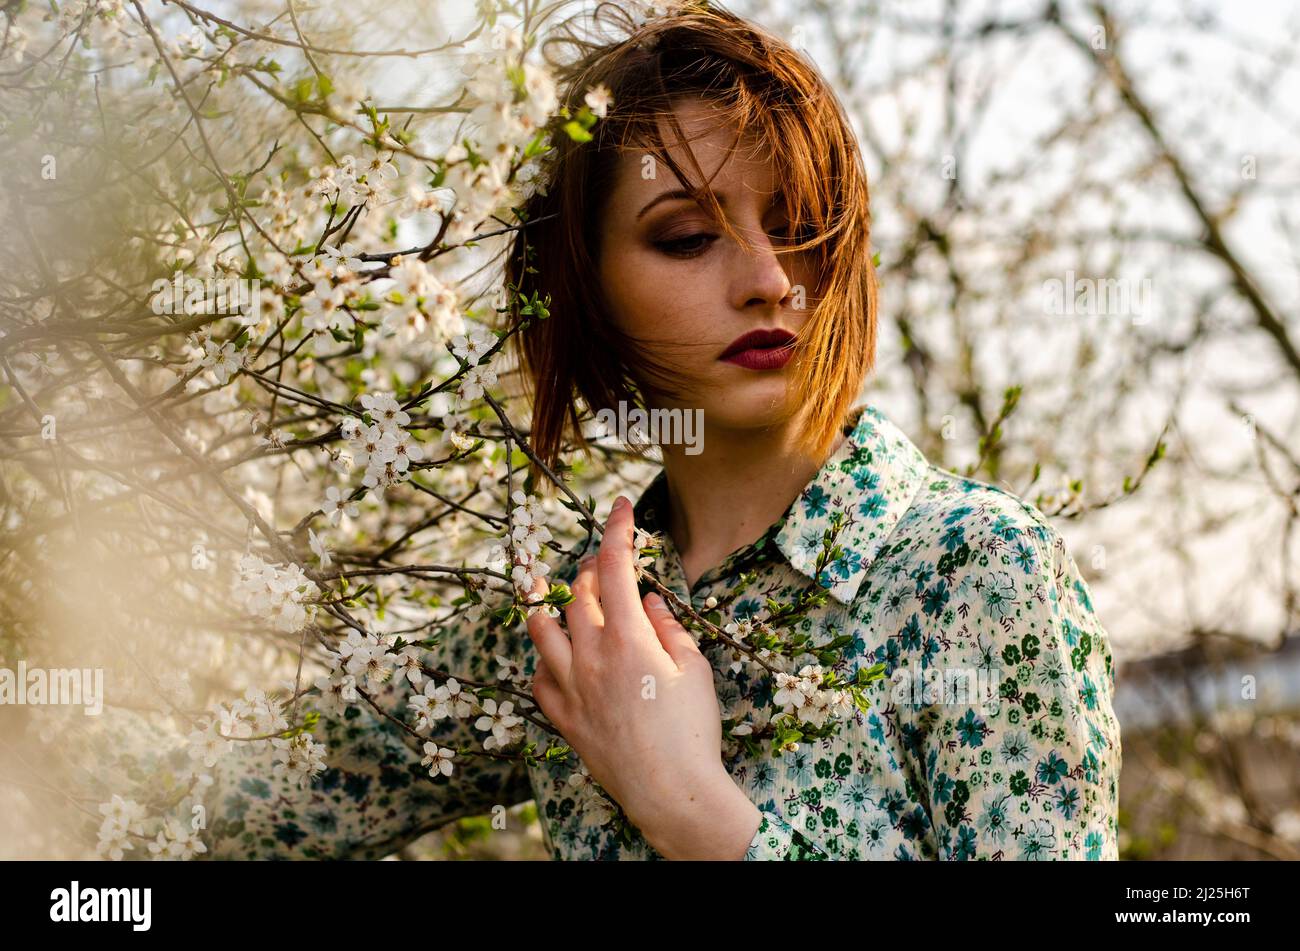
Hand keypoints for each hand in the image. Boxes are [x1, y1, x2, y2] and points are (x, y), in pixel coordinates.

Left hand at [524, 494, 760, 858]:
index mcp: (627, 636)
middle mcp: (590, 655)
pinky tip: (551, 655)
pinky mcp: (562, 718)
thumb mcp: (695, 670)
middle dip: (589, 566)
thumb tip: (652, 599)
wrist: (670, 791)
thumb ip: (669, 627)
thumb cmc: (691, 731)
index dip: (616, 528)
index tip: (620, 505)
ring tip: (544, 586)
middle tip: (603, 561)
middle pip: (577, 592)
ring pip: (540, 629)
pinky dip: (543, 659)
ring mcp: (570, 687)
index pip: (614, 565)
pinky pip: (537, 678)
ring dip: (544, 602)